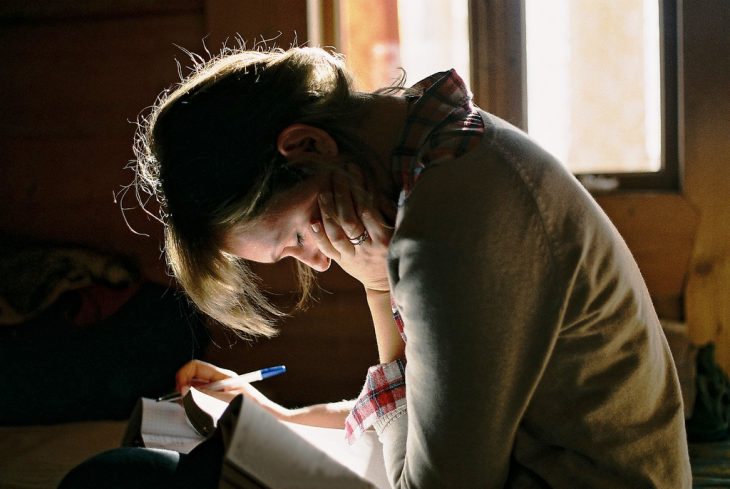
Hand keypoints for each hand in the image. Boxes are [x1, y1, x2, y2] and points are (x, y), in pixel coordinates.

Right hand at [175, 359, 290, 417]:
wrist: (267, 417)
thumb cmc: (251, 407)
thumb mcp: (226, 399)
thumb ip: (205, 393)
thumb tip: (185, 389)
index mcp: (221, 375)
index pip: (195, 366)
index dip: (183, 375)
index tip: (180, 390)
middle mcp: (218, 380)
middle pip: (192, 377)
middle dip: (184, 388)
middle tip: (184, 403)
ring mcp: (218, 390)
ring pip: (195, 389)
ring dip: (190, 398)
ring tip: (194, 409)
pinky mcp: (218, 401)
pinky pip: (201, 399)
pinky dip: (196, 405)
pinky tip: (200, 413)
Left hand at [311, 164, 393, 290]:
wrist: (386, 282)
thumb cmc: (393, 250)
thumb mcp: (399, 233)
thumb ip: (392, 213)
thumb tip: (383, 188)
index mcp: (384, 238)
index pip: (368, 210)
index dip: (360, 189)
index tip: (353, 171)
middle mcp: (367, 247)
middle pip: (350, 219)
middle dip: (342, 195)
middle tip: (335, 176)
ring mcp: (353, 256)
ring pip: (337, 233)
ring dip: (328, 212)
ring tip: (323, 192)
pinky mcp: (342, 263)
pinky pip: (329, 249)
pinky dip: (320, 235)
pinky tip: (313, 220)